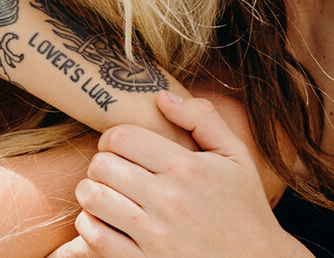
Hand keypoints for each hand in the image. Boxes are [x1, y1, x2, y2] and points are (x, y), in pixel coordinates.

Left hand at [54, 91, 307, 257]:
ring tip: (103, 195)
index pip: (122, 137)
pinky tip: (103, 223)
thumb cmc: (245, 210)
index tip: (118, 148)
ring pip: (93, 199)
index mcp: (187, 167)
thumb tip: (161, 96)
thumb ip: (203, 119)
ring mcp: (155, 235)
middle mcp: (169, 199)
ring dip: (91, 193)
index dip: (112, 138)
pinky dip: (89, 226)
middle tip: (110, 172)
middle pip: (102, 165)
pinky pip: (94, 236)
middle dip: (101, 164)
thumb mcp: (236, 158)